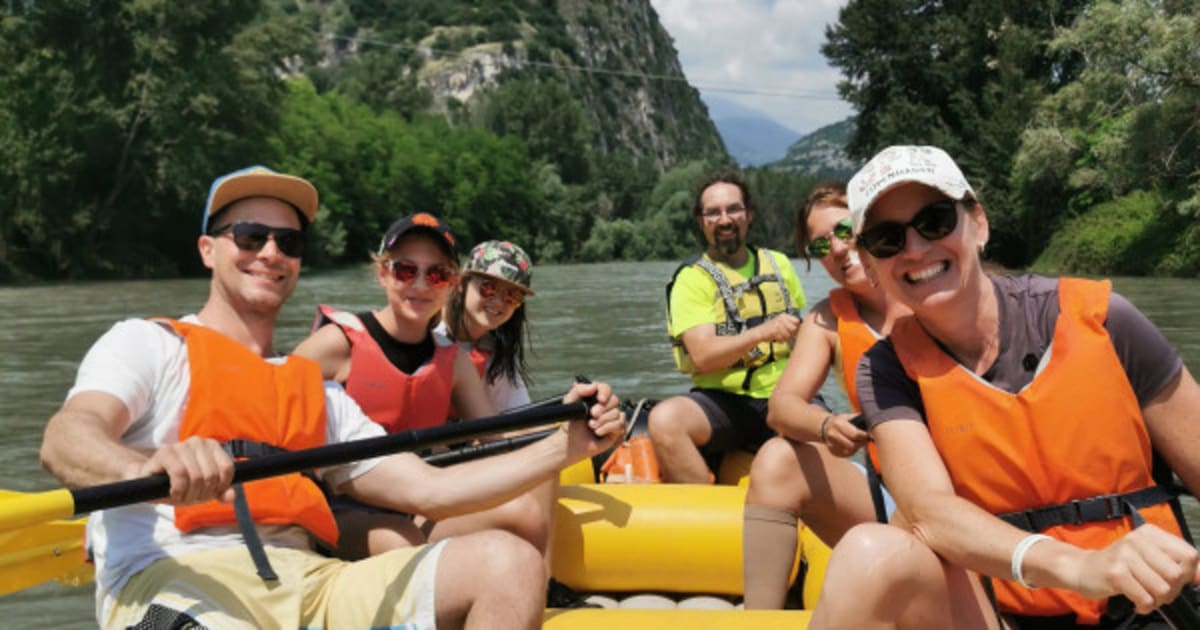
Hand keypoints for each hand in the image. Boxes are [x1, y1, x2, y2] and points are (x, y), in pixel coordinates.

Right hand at [135, 436, 235, 505]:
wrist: (150, 483)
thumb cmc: (181, 484)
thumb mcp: (204, 490)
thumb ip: (220, 492)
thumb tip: (230, 496)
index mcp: (212, 446)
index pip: (227, 468)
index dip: (219, 486)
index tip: (209, 493)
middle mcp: (198, 442)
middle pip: (211, 474)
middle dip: (202, 493)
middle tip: (191, 497)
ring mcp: (180, 445)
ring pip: (196, 475)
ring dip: (189, 493)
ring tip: (182, 496)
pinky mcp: (164, 452)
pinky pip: (180, 473)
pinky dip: (179, 489)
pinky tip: (174, 493)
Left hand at [562, 381, 623, 457]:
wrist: (571, 443)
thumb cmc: (570, 423)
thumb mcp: (569, 403)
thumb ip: (579, 390)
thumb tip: (593, 386)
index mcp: (595, 396)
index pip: (606, 388)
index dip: (605, 393)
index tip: (600, 400)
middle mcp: (606, 406)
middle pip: (614, 400)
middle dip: (602, 409)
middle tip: (592, 415)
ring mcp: (612, 418)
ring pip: (617, 413)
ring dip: (602, 421)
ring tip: (591, 426)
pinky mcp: (617, 429)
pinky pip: (620, 425)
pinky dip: (607, 429)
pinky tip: (598, 432)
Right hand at [757, 313, 800, 344]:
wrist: (759, 332)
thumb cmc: (772, 329)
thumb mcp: (781, 323)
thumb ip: (790, 325)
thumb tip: (801, 330)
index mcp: (784, 316)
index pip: (797, 321)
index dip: (797, 327)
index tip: (793, 332)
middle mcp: (781, 318)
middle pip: (794, 328)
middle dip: (791, 334)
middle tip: (785, 336)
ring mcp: (778, 324)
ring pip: (789, 335)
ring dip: (785, 338)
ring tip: (780, 337)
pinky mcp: (775, 331)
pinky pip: (783, 338)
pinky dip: (780, 340)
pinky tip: (776, 338)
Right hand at [821, 413, 869, 457]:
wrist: (825, 426)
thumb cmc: (841, 421)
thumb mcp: (848, 416)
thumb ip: (858, 418)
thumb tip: (872, 422)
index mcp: (838, 424)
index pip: (855, 434)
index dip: (865, 436)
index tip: (870, 435)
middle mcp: (833, 434)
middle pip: (852, 445)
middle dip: (862, 443)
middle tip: (866, 440)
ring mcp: (831, 444)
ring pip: (850, 451)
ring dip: (857, 448)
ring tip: (860, 442)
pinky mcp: (832, 451)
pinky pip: (846, 455)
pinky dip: (852, 451)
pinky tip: (853, 446)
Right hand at [1069, 525, 1199, 613]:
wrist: (1083, 568)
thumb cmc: (1121, 565)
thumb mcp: (1150, 557)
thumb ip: (1178, 565)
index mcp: (1151, 533)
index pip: (1189, 555)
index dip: (1187, 574)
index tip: (1174, 580)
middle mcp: (1138, 539)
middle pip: (1177, 574)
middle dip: (1172, 591)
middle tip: (1157, 592)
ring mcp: (1125, 555)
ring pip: (1163, 589)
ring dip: (1157, 600)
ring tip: (1145, 596)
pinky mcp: (1115, 572)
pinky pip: (1145, 598)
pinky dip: (1144, 606)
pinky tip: (1136, 601)